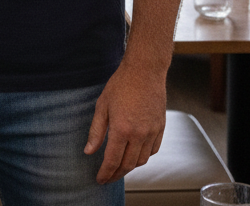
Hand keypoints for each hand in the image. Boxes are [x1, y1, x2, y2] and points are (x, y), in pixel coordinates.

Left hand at [83, 59, 166, 183]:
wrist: (145, 70)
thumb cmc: (121, 84)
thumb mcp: (102, 105)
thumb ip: (96, 131)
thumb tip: (89, 151)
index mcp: (122, 129)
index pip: (112, 160)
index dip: (105, 173)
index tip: (100, 179)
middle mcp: (139, 134)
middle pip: (128, 164)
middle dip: (117, 174)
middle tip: (108, 177)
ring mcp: (152, 132)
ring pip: (142, 160)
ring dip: (130, 167)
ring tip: (120, 167)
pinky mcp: (160, 128)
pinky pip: (153, 150)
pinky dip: (144, 157)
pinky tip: (136, 154)